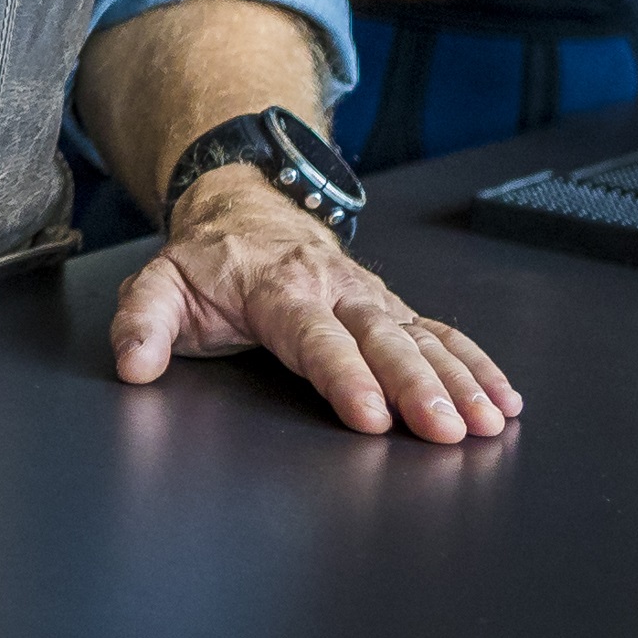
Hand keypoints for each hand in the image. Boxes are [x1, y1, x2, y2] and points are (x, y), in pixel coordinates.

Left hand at [111, 168, 520, 444]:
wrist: (247, 209)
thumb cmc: (208, 262)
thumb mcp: (160, 284)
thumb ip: (143, 323)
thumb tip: (133, 365)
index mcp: (278, 288)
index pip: (315, 337)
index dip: (344, 376)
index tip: (371, 414)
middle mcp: (335, 289)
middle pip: (382, 338)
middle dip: (416, 385)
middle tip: (442, 428)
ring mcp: (371, 297)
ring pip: (422, 336)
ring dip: (458, 379)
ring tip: (487, 421)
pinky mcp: (393, 307)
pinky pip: (441, 333)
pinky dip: (476, 364)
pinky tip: (504, 400)